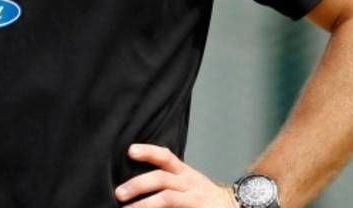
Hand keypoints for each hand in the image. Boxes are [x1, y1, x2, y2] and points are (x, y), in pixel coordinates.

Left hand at [114, 144, 236, 206]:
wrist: (234, 207)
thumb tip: (132, 182)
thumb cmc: (202, 195)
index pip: (166, 157)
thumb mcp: (187, 180)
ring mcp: (194, 199)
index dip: (148, 151)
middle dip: (138, 185)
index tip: (130, 150)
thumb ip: (166, 177)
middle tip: (119, 193)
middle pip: (161, 178)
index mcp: (184, 173)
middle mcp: (189, 184)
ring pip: (167, 198)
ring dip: (145, 204)